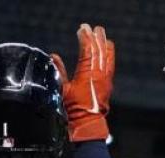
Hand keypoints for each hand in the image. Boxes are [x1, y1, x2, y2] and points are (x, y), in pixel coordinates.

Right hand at [51, 24, 114, 141]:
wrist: (87, 124)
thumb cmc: (74, 110)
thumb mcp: (63, 89)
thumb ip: (60, 71)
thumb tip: (54, 57)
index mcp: (87, 74)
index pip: (87, 51)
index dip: (85, 38)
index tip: (82, 29)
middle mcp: (98, 75)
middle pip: (98, 51)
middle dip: (95, 38)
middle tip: (93, 27)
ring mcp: (105, 79)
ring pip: (106, 57)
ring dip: (103, 44)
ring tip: (101, 33)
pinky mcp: (108, 84)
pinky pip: (110, 65)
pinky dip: (109, 55)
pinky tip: (108, 48)